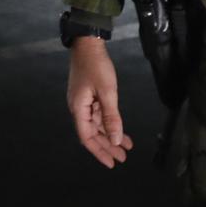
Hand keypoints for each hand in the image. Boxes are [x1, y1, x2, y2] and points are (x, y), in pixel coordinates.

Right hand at [66, 37, 132, 167]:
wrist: (88, 43)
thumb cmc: (96, 66)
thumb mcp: (107, 92)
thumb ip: (111, 117)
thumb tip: (116, 140)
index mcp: (79, 109)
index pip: (87, 137)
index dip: (99, 152)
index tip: (112, 163)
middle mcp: (78, 108)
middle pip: (92, 133)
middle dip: (107, 146)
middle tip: (123, 158)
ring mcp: (83, 102)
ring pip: (96, 125)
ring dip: (110, 135)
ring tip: (126, 146)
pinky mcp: (88, 95)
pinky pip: (98, 115)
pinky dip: (109, 123)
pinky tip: (120, 129)